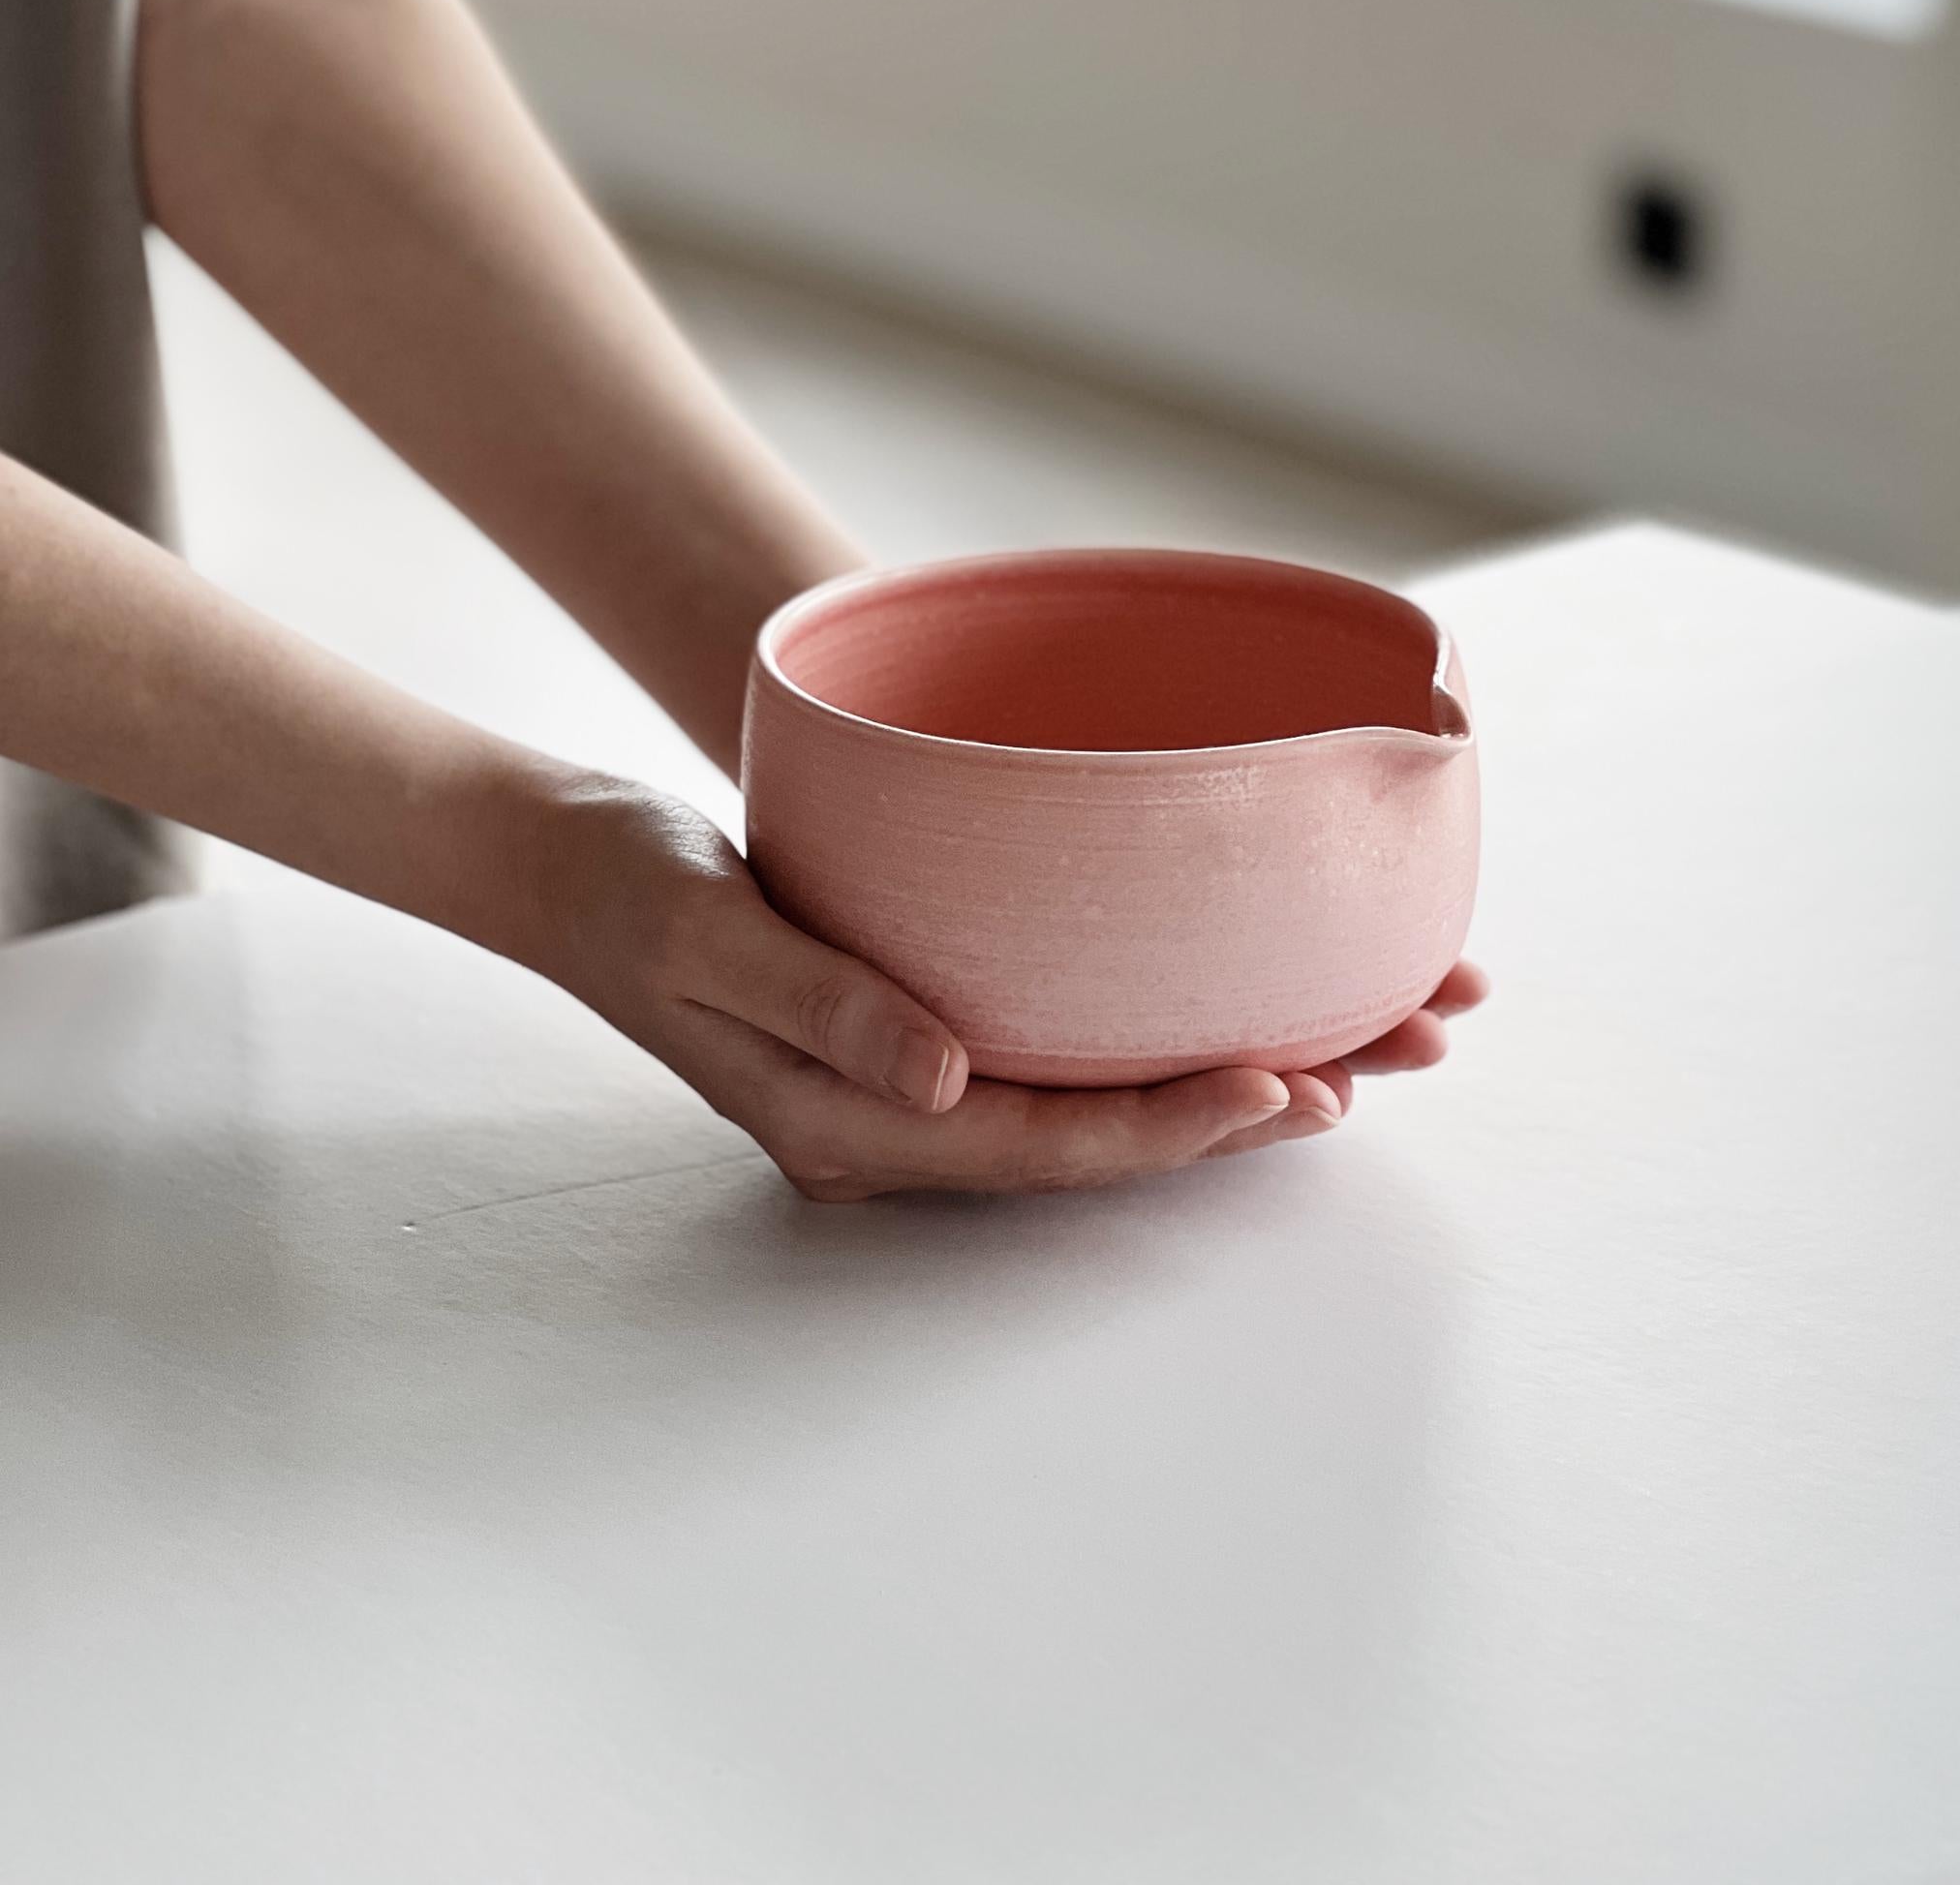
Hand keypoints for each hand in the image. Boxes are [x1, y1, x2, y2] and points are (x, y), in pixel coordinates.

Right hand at [490, 768, 1487, 1202]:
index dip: (1164, 1124)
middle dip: (1220, 1119)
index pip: (1037, 1144)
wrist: (557, 862)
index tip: (1277, 1082)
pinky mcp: (903, 1033)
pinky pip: (1044, 1057)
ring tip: (1325, 1053)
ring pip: (1076, 1108)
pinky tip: (1200, 1006)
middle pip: (1083, 1146)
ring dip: (1194, 1086)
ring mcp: (896, 1087)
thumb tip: (943, 1080)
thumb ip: (825, 1003)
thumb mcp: (709, 928)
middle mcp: (885, 1126)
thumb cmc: (624, 885)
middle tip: (1353, 1073)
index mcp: (844, 1126)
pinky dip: (1132, 1041)